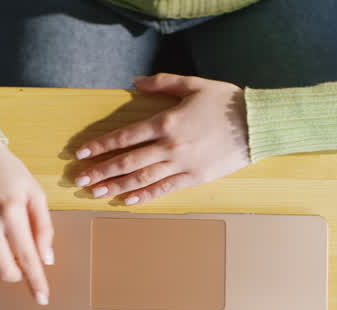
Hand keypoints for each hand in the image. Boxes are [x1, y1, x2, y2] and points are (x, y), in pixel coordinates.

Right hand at [0, 140, 53, 304]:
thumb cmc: (7, 171)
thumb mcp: (35, 192)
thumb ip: (43, 227)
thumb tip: (45, 259)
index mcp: (12, 212)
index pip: (28, 258)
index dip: (36, 282)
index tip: (42, 299)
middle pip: (3, 270)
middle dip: (16, 274)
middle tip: (20, 263)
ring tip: (1, 248)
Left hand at [72, 73, 249, 205]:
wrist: (257, 125)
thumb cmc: (226, 101)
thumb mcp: (194, 84)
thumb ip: (162, 82)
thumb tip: (134, 82)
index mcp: (167, 121)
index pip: (125, 136)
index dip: (101, 145)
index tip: (81, 152)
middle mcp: (171, 146)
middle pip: (128, 161)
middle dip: (101, 170)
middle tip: (80, 179)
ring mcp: (183, 165)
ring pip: (143, 178)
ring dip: (116, 186)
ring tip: (96, 192)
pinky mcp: (194, 178)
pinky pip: (165, 189)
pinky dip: (145, 196)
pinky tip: (127, 201)